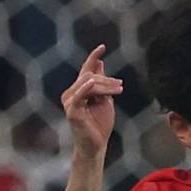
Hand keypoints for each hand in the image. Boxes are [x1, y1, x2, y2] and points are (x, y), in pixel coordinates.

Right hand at [61, 45, 121, 159]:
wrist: (97, 144)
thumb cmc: (100, 124)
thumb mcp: (104, 99)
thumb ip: (102, 83)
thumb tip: (100, 64)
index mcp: (79, 90)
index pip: (85, 69)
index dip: (93, 57)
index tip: (102, 46)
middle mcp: (71, 93)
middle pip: (89, 76)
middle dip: (106, 79)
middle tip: (120, 86)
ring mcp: (70, 102)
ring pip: (87, 84)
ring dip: (104, 85)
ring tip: (118, 90)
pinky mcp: (72, 111)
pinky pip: (79, 96)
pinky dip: (85, 88)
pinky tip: (92, 83)